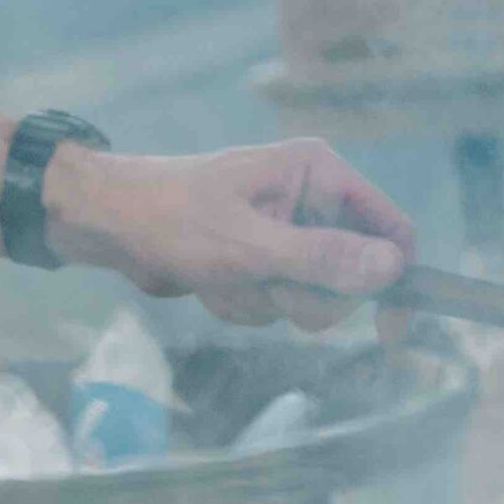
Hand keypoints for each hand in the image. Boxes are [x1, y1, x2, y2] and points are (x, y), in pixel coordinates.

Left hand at [46, 138, 414, 329]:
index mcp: (319, 173)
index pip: (390, 228)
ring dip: (265, 301)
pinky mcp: (262, 259)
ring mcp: (286, 232)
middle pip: (352, 275)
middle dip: (306, 295)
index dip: (396, 278)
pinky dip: (243, 303)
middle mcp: (310, 199)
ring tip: (224, 276)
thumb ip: (322, 258)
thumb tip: (392, 267)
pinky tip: (209, 282)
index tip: (390, 329)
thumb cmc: (172, 217)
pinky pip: (276, 303)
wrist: (108, 225)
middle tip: (267, 287)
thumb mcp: (251, 244)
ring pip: (310, 297)